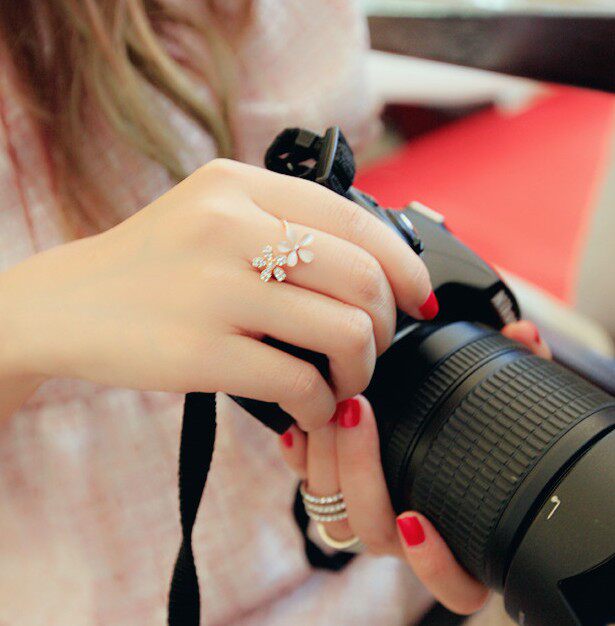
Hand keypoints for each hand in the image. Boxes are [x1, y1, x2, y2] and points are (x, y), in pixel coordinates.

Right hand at [0, 159, 435, 430]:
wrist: (71, 303)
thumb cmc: (154, 265)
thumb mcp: (213, 215)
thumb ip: (283, 225)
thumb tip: (371, 265)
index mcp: (240, 185)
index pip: (358, 219)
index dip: (405, 266)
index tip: (418, 300)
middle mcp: (231, 227)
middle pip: (363, 278)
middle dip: (386, 325)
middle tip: (374, 348)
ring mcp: (215, 290)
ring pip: (344, 332)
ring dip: (361, 370)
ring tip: (344, 382)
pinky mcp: (200, 352)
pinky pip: (300, 384)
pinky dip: (321, 404)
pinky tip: (310, 408)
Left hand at [279, 320, 549, 613]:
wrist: (425, 419)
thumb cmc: (466, 425)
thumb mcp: (494, 395)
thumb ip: (518, 369)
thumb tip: (524, 336)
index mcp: (457, 531)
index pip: (456, 584)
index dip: (434, 565)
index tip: (414, 519)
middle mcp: (406, 534)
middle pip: (373, 532)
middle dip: (359, 471)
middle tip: (357, 410)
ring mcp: (364, 512)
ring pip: (334, 516)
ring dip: (329, 461)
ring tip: (333, 406)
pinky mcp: (331, 487)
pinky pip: (309, 491)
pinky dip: (300, 462)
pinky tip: (298, 428)